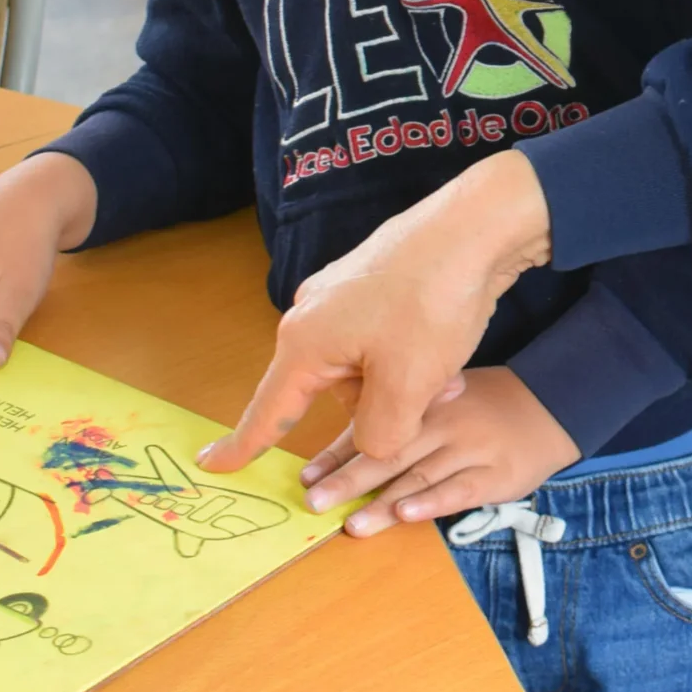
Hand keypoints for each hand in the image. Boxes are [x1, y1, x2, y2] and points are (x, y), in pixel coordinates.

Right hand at [197, 149, 551, 474]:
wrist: (478, 225)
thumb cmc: (432, 302)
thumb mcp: (407, 385)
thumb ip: (380, 434)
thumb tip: (372, 444)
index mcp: (305, 342)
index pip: (268, 410)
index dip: (243, 445)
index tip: (213, 466)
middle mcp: (314, 315)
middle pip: (333, 393)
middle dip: (381, 409)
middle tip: (430, 401)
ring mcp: (345, 295)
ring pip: (366, 370)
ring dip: (405, 384)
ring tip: (448, 376)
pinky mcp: (377, 285)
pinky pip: (384, 342)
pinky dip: (412, 358)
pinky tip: (448, 355)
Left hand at [299, 367, 575, 535]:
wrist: (546, 407)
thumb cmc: (478, 408)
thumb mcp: (439, 401)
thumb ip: (394, 425)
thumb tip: (334, 457)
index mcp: (423, 403)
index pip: (375, 429)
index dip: (337, 454)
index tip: (305, 477)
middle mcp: (442, 423)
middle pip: (391, 454)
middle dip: (350, 480)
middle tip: (315, 502)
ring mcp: (469, 449)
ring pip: (420, 477)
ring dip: (384, 502)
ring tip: (352, 523)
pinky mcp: (493, 475)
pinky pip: (459, 490)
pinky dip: (431, 503)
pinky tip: (407, 515)